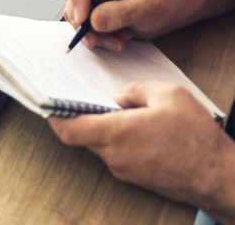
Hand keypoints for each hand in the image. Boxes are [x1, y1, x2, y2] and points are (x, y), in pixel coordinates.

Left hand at [48, 81, 234, 221]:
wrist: (218, 176)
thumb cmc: (197, 139)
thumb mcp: (170, 96)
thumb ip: (138, 90)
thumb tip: (121, 96)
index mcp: (117, 133)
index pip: (70, 130)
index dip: (55, 117)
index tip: (49, 106)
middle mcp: (115, 155)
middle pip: (82, 136)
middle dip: (81, 118)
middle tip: (84, 101)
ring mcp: (123, 169)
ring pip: (99, 145)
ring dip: (102, 129)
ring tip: (120, 113)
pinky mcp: (134, 176)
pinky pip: (115, 154)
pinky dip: (116, 140)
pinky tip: (134, 128)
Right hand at [63, 0, 233, 51]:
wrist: (178, 7)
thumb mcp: (149, 5)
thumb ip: (122, 12)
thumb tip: (95, 20)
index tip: (83, 18)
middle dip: (82, 20)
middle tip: (93, 38)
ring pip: (78, 14)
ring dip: (92, 33)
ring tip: (116, 41)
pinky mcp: (97, 10)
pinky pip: (87, 26)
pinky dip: (98, 37)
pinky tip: (117, 40)